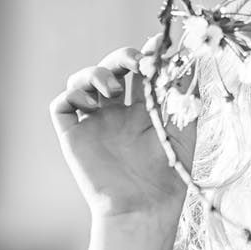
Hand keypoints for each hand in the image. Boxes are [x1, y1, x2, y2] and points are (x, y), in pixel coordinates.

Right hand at [50, 42, 195, 220]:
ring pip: (83, 80)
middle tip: (136, 62)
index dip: (146, 55)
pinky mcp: (73, 135)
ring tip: (115, 89)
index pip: (140, 72)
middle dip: (122, 57)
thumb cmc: (169, 172)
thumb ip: (184, 94)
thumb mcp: (184, 127)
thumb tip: (189, 59)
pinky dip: (74, 94)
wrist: (145, 204)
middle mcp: (117, 113)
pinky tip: (93, 105)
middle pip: (112, 69)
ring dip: (97, 73)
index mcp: (144, 111)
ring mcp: (94, 122)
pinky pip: (62, 104)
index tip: (157, 44)